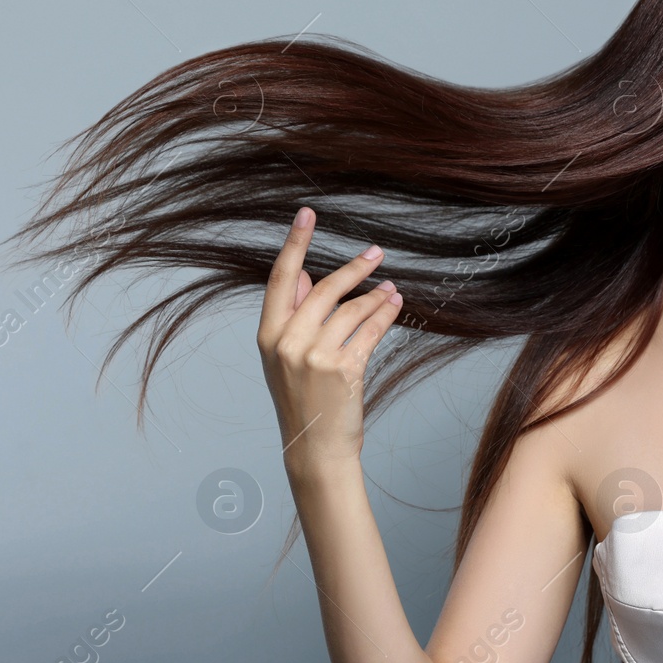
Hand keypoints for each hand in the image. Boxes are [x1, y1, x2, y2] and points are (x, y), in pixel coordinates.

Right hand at [256, 207, 403, 471]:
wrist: (315, 449)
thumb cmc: (303, 401)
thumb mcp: (285, 358)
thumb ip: (292, 315)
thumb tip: (302, 273)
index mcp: (268, 336)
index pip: (280, 278)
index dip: (295, 242)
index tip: (307, 214)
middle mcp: (287, 343)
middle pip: (323, 289)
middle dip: (353, 268)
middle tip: (376, 252)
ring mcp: (314, 356)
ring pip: (351, 309)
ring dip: (375, 296)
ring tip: (391, 288)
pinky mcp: (343, 369)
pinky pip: (369, 331)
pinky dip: (384, 315)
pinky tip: (394, 305)